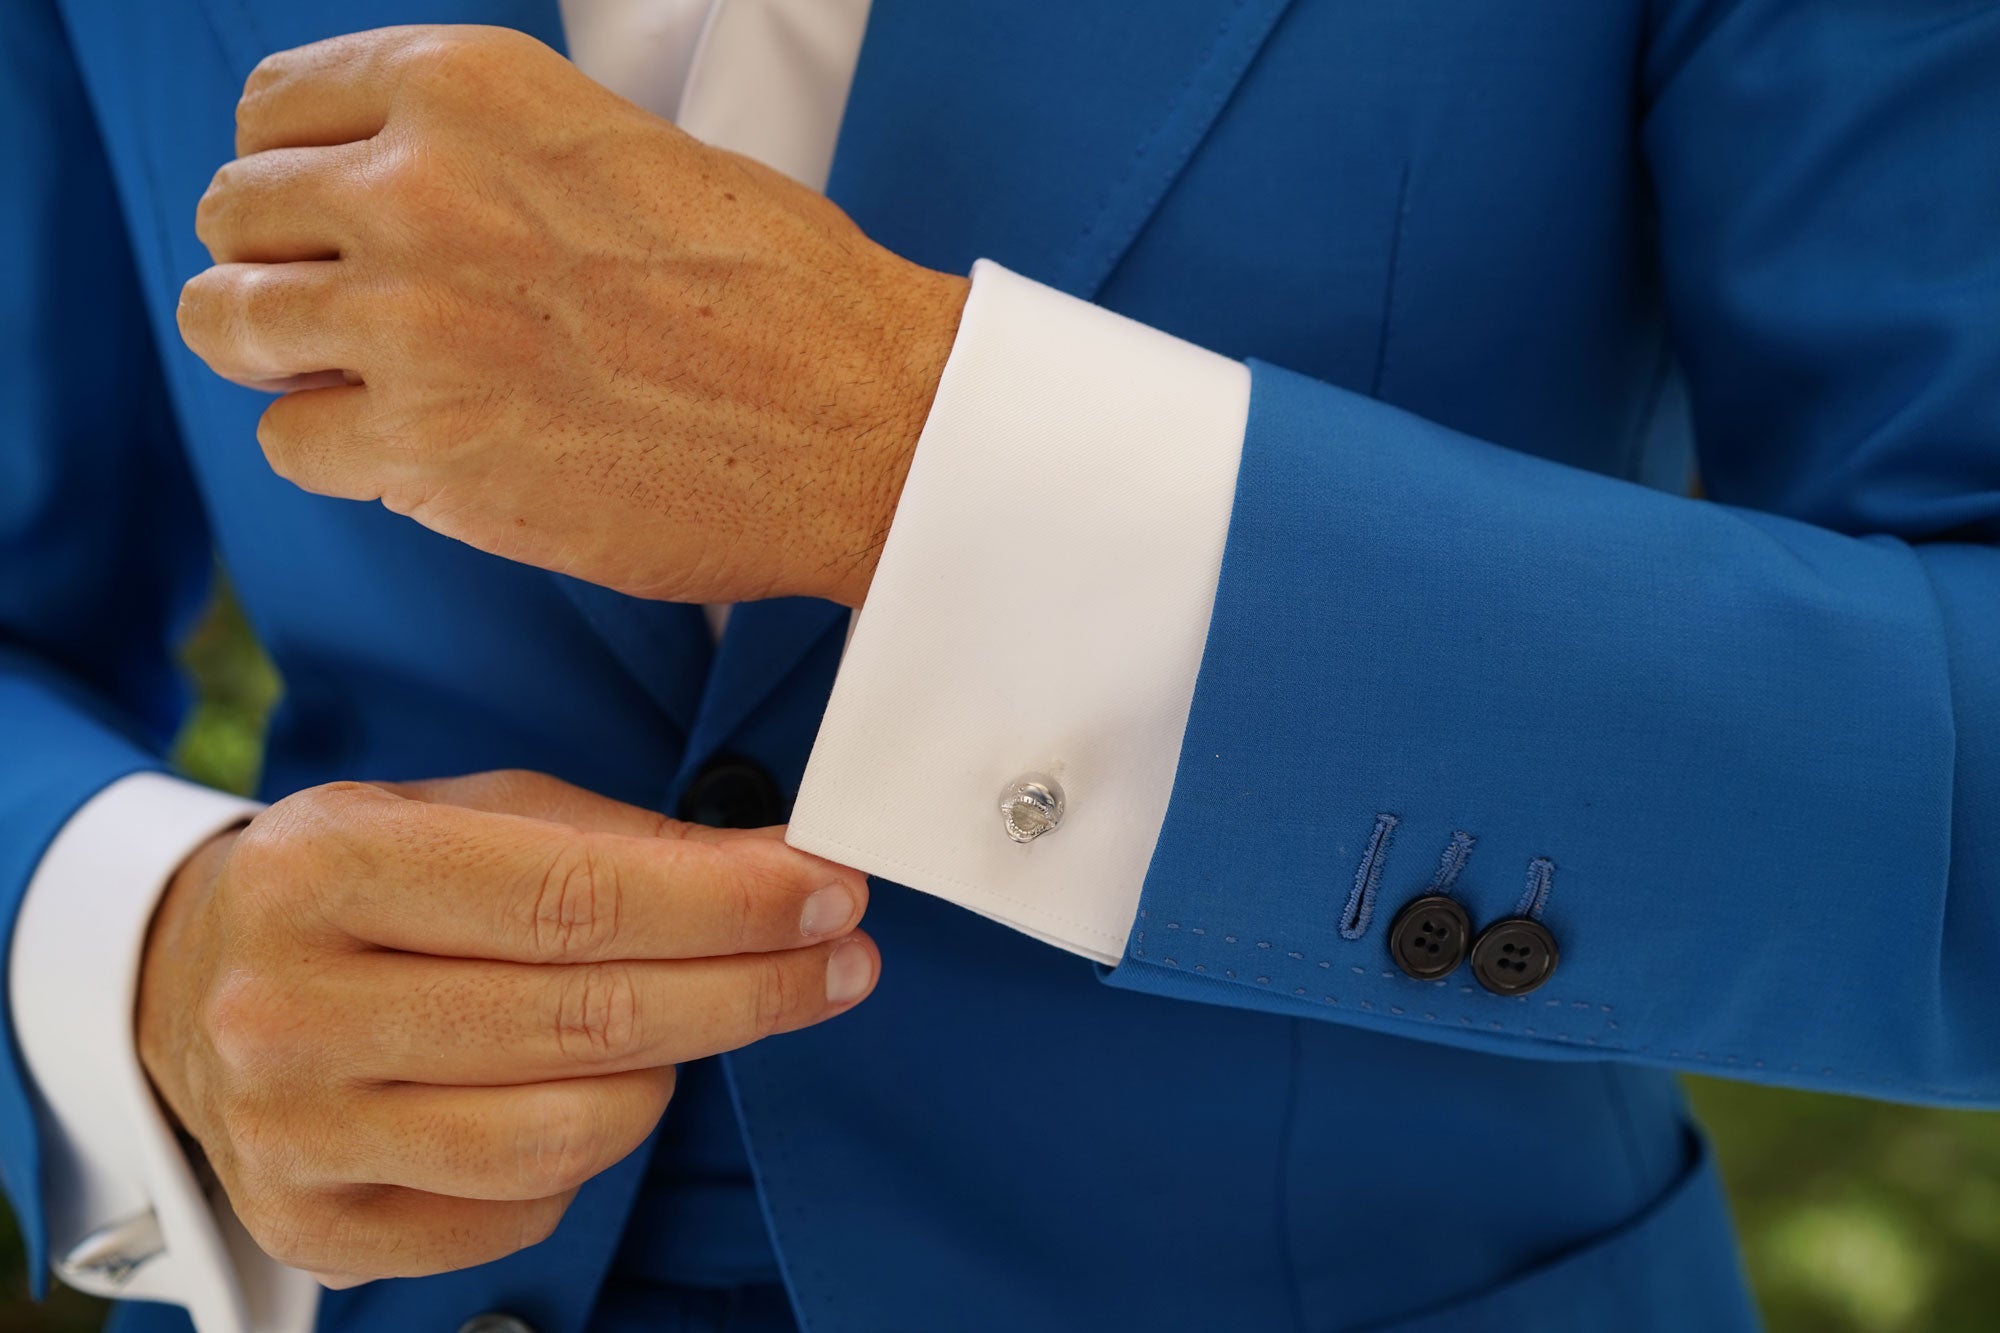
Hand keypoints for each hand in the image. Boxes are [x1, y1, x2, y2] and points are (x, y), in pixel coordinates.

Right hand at [136, 770, 875, 1284]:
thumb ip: (624, 844)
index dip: (729, 906)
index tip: (830, 895)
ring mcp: (294, 1135)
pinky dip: (590, 1155)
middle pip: (586, 1023)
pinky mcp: (316, 1229)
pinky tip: (597, 1093)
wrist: (189, 986)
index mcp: (326, 868)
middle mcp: (290, 1009)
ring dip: (674, 1076)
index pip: (577, 900)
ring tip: (699, 1021)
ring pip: (565, 1136)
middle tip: (842, 961)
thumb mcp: (470, 812)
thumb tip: (788, 869)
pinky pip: (520, 1212)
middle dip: (750, 991)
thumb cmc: (364, 883)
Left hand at [176, 24, 968, 607]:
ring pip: (224, 324)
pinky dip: (339, 451)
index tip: (322, 218)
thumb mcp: (622, 148)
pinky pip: (289, 442)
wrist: (864, 418)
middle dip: (280, 264)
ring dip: (283, 355)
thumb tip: (401, 194)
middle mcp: (418, 187)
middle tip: (346, 311)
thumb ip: (489, 154)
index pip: (274, 109)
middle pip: (234, 215)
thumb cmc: (783, 291)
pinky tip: (416, 448)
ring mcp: (411, 322)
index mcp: (469, 87)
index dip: (291, 172)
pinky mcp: (425, 450)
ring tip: (360, 380)